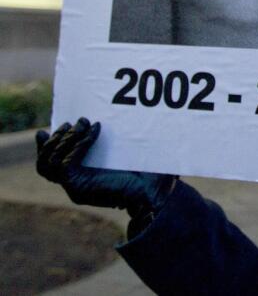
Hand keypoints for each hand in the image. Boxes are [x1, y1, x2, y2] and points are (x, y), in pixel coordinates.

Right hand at [35, 118, 174, 218]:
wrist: (156, 191)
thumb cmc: (148, 173)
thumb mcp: (126, 156)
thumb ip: (113, 144)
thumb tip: (106, 122)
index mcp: (82, 179)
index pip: (50, 166)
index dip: (46, 147)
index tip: (49, 129)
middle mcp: (74, 185)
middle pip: (44, 164)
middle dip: (55, 140)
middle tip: (72, 123)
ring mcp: (74, 187)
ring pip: (50, 163)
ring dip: (64, 140)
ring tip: (82, 123)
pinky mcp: (78, 187)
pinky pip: (66, 164)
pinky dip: (78, 144)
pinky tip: (96, 131)